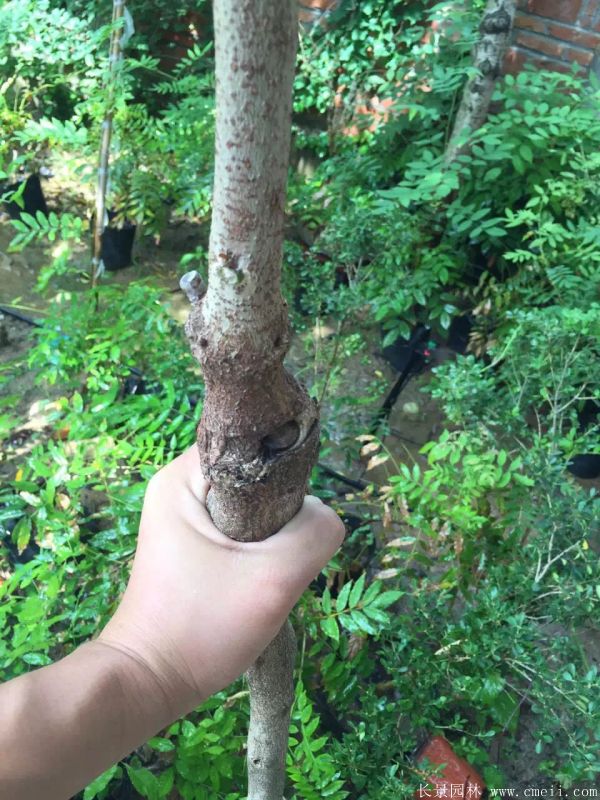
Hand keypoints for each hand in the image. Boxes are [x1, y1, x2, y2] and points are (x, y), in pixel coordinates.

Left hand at [99, 445, 344, 711]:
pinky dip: (257, 554)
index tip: (294, 519)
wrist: (150, 683)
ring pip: (253, 509)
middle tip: (276, 557)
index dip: (284, 476)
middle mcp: (177, 488)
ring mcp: (182, 518)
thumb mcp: (274, 578)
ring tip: (263, 575)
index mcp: (182, 477)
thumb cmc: (203, 626)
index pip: (253, 445)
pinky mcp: (189, 546)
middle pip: (255, 478)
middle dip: (279, 516)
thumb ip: (315, 532)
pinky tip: (253, 584)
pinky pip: (240, 532)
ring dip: (270, 540)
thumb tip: (324, 515)